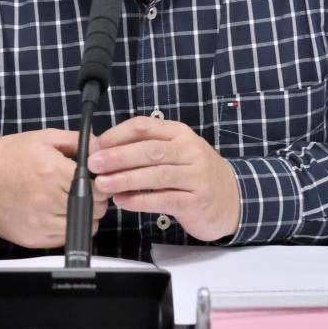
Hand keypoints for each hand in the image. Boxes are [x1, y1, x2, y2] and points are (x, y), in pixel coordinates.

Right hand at [0, 130, 108, 248]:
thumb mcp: (43, 138)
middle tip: (84, 191)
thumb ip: (77, 142)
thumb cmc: (7, 157)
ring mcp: (39, 222)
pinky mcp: (32, 238)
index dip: (102, 184)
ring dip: (83, 215)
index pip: (98, 188)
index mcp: (51, 171)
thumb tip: (102, 150)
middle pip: (95, 209)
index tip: (97, 181)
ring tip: (68, 202)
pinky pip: (64, 238)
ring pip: (83, 227)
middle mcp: (46, 199)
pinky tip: (55, 213)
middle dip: (95, 200)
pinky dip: (66, 227)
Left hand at [89, 117, 240, 241]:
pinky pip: (165, 199)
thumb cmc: (196, 174)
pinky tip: (123, 202)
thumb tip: (105, 152)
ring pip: (157, 175)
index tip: (97, 145)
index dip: (118, 135)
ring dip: (126, 179)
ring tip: (103, 184)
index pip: (145, 126)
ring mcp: (196, 176)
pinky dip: (141, 201)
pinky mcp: (197, 201)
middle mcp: (190, 151)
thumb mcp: (176, 153)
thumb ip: (146, 151)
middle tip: (94, 164)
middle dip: (118, 156)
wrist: (233, 199)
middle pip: (150, 150)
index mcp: (180, 134)